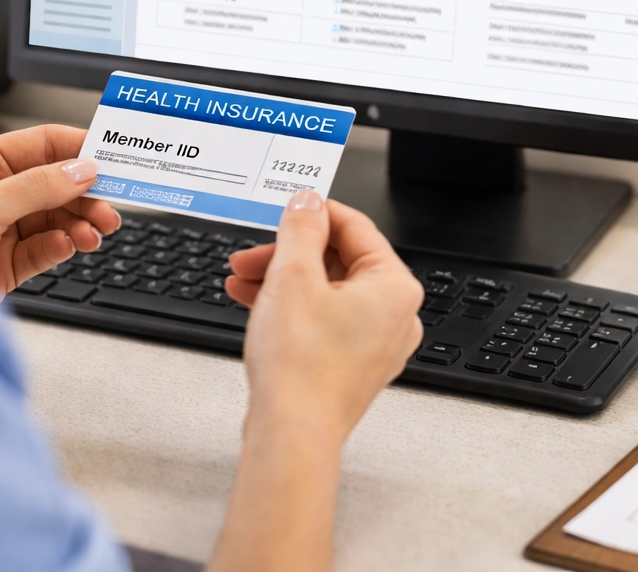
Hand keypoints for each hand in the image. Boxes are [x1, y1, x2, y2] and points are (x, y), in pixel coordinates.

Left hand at [0, 124, 119, 293]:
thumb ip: (35, 188)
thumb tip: (80, 170)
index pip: (39, 145)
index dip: (77, 148)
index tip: (112, 156)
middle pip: (54, 183)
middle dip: (85, 192)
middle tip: (112, 204)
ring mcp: (0, 229)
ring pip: (55, 216)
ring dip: (80, 221)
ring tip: (97, 230)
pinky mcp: (6, 263)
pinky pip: (45, 248)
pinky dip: (63, 245)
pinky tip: (72, 245)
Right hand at [226, 192, 422, 445]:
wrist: (291, 434)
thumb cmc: (301, 366)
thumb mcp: (293, 276)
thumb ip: (301, 229)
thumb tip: (308, 203)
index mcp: (395, 287)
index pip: (356, 227)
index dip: (313, 213)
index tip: (284, 210)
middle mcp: (395, 316)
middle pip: (339, 260)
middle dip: (288, 253)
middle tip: (251, 254)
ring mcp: (375, 344)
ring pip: (326, 292)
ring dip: (282, 280)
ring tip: (242, 281)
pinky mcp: (351, 366)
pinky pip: (323, 320)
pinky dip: (291, 308)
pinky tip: (254, 305)